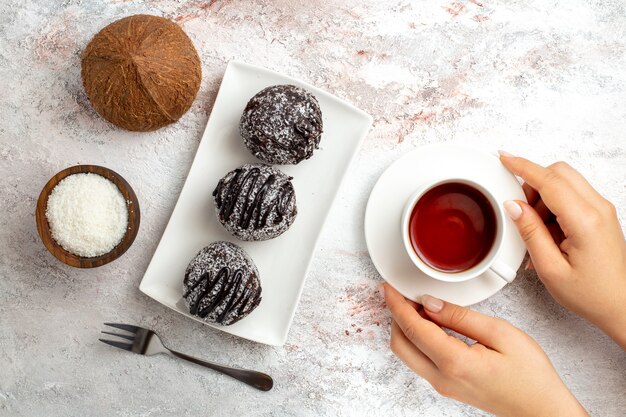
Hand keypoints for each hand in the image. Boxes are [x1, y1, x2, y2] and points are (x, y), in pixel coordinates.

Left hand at [383, 284, 588, 416]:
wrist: (542, 410)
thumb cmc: (531, 375)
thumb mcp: (501, 333)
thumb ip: (461, 316)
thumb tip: (431, 303)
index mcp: (454, 362)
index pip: (413, 328)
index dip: (397, 304)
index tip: (389, 287)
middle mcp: (442, 378)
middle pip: (400, 343)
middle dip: (395, 315)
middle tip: (402, 292)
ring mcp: (442, 385)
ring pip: (407, 353)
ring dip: (405, 327)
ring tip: (416, 304)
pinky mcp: (447, 386)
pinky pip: (420, 360)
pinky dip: (417, 339)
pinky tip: (429, 323)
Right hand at [499, 152, 625, 348]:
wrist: (621, 307)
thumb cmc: (592, 295)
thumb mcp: (550, 268)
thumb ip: (529, 232)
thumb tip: (513, 206)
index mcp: (584, 221)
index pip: (549, 180)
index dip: (522, 166)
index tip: (505, 158)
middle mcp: (598, 208)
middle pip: (559, 172)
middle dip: (533, 184)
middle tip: (521, 212)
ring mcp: (602, 210)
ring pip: (565, 182)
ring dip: (543, 198)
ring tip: (538, 232)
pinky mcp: (600, 215)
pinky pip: (572, 196)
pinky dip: (554, 206)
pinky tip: (549, 233)